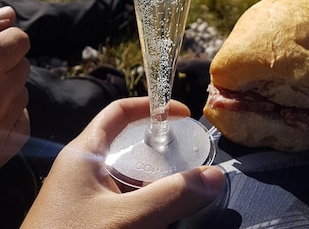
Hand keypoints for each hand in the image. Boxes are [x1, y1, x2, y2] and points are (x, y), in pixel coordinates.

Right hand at [0, 6, 30, 167]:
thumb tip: (10, 14)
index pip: (20, 40)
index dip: (3, 42)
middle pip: (23, 66)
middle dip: (5, 67)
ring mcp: (1, 121)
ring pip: (22, 93)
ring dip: (6, 93)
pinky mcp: (4, 147)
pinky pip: (21, 121)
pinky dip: (8, 118)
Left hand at [22, 97, 224, 228]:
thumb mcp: (127, 219)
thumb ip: (171, 196)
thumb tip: (215, 176)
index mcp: (83, 153)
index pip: (119, 111)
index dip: (151, 106)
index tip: (182, 115)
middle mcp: (79, 170)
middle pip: (123, 144)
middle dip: (157, 149)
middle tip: (186, 157)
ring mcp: (78, 197)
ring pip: (123, 177)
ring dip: (151, 180)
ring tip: (179, 188)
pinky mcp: (82, 220)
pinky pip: (117, 201)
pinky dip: (140, 202)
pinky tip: (157, 216)